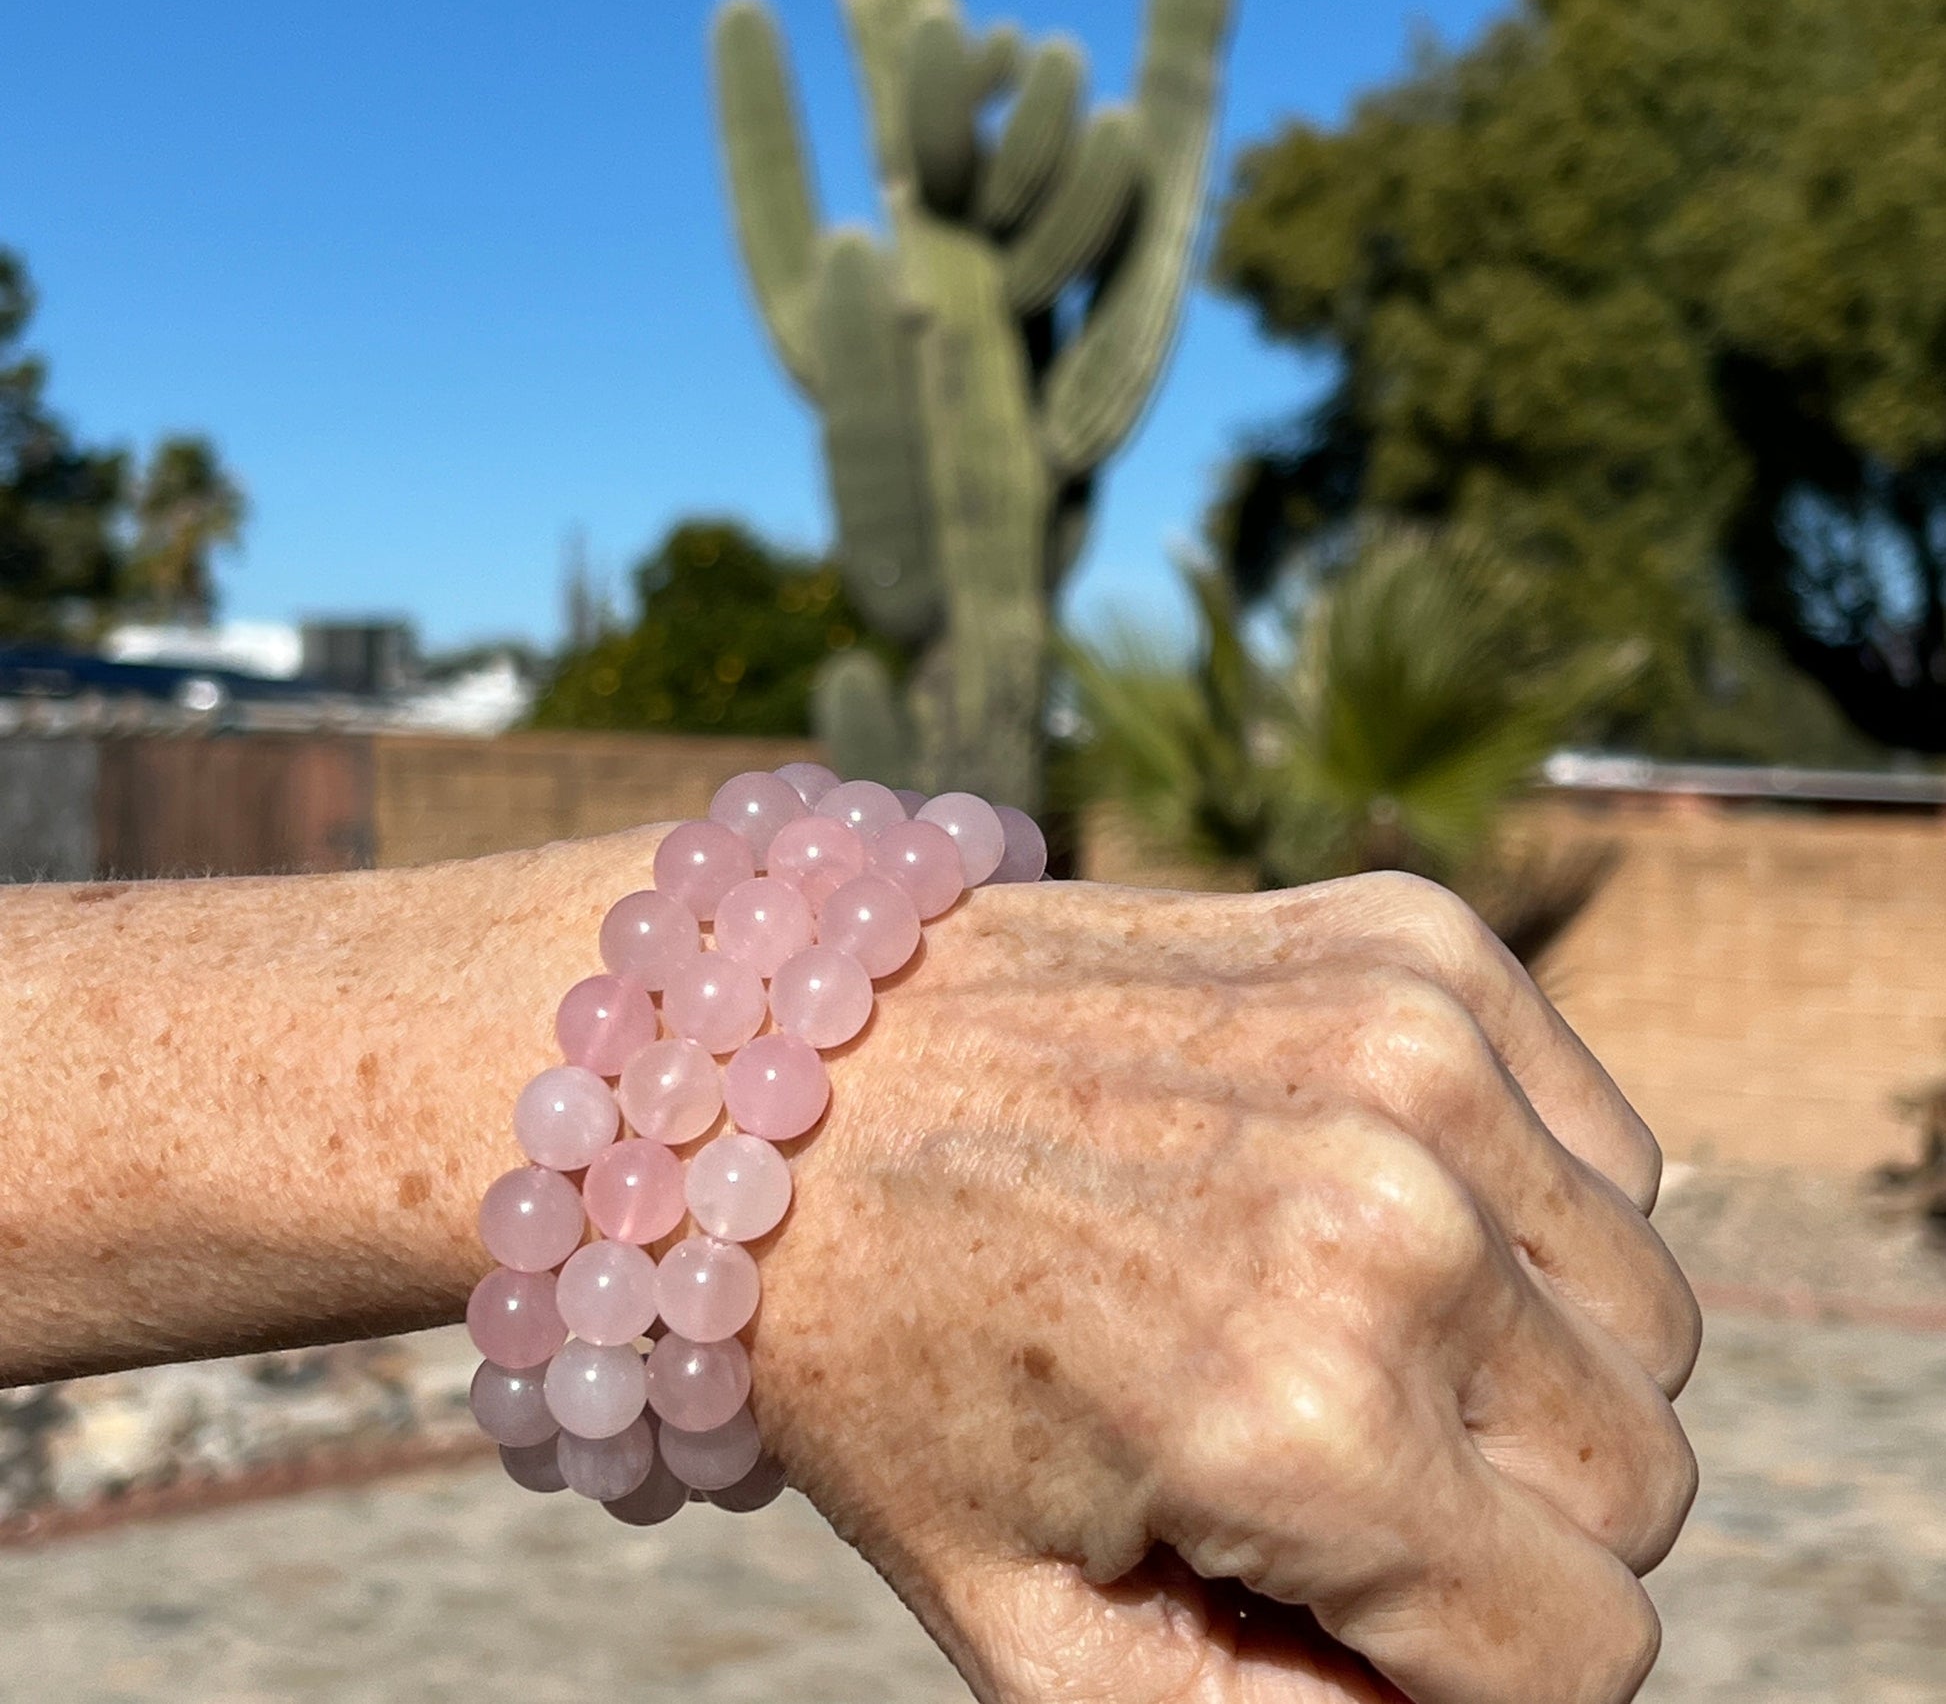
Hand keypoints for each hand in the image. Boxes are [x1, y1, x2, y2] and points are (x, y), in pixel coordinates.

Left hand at [757, 871, 1699, 1703]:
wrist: (778, 1072)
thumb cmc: (895, 1365)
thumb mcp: (1044, 1645)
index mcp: (1298, 1417)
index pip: (1591, 1653)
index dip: (1471, 1666)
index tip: (1343, 1596)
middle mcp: (1391, 1212)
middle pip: (1643, 1477)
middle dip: (1504, 1516)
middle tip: (1320, 1458)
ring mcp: (1414, 1046)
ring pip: (1645, 1313)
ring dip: (1527, 1355)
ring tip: (1326, 1315)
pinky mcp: (1415, 942)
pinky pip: (1606, 1148)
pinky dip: (1522, 1202)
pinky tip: (1353, 1188)